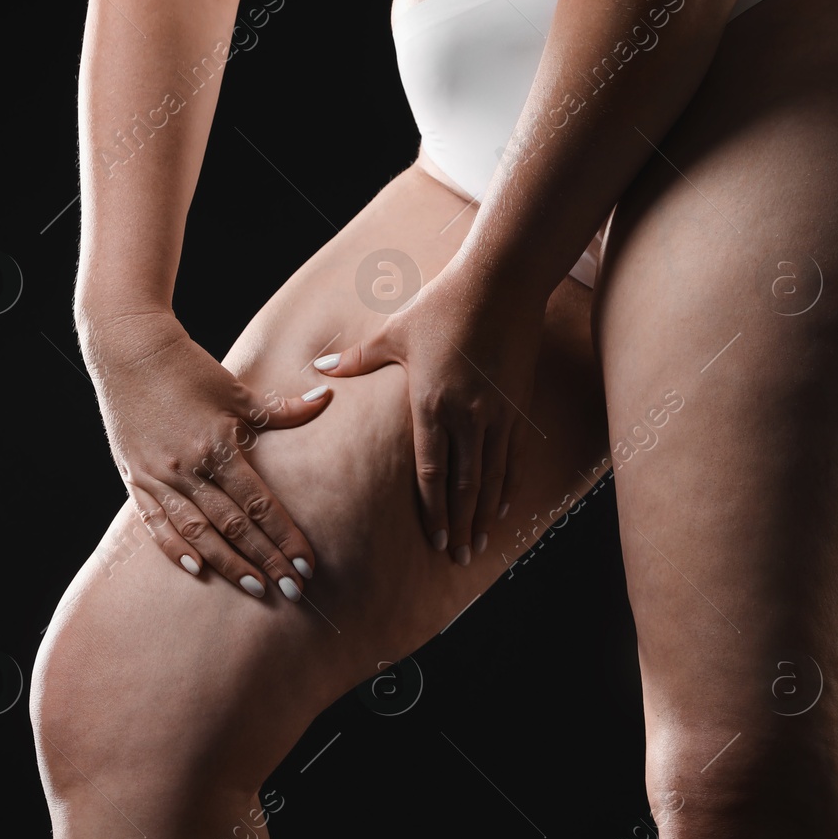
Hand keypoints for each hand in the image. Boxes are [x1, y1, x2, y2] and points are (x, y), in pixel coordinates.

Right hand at [81, 308, 332, 598]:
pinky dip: (176, 548)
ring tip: (256, 588)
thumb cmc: (189, 368)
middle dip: (266, 561)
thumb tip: (326, 398)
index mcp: (217, 446)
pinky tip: (198, 570)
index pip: (259, 505)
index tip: (306, 565)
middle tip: (292, 591)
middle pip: (234, 526)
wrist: (129, 350)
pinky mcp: (135, 477)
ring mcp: (158, 476)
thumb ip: (283, 408)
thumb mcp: (238, 389)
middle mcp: (187, 468)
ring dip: (228, 564)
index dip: (284, 538)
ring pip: (197, 532)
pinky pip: (155, 522)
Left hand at [315, 260, 545, 564]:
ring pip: (491, 477)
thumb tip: (319, 369)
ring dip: (485, 514)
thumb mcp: (395, 332)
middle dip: (459, 525)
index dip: (433, 511)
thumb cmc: (443, 303)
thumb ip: (358, 359)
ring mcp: (496, 413)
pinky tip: (503, 505)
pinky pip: (513, 455)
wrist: (501, 282)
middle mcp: (466, 416)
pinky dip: (508, 484)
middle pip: (464, 486)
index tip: (434, 541)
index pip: (431, 472)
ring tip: (480, 542)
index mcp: (430, 404)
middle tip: (457, 556)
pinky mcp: (517, 405)